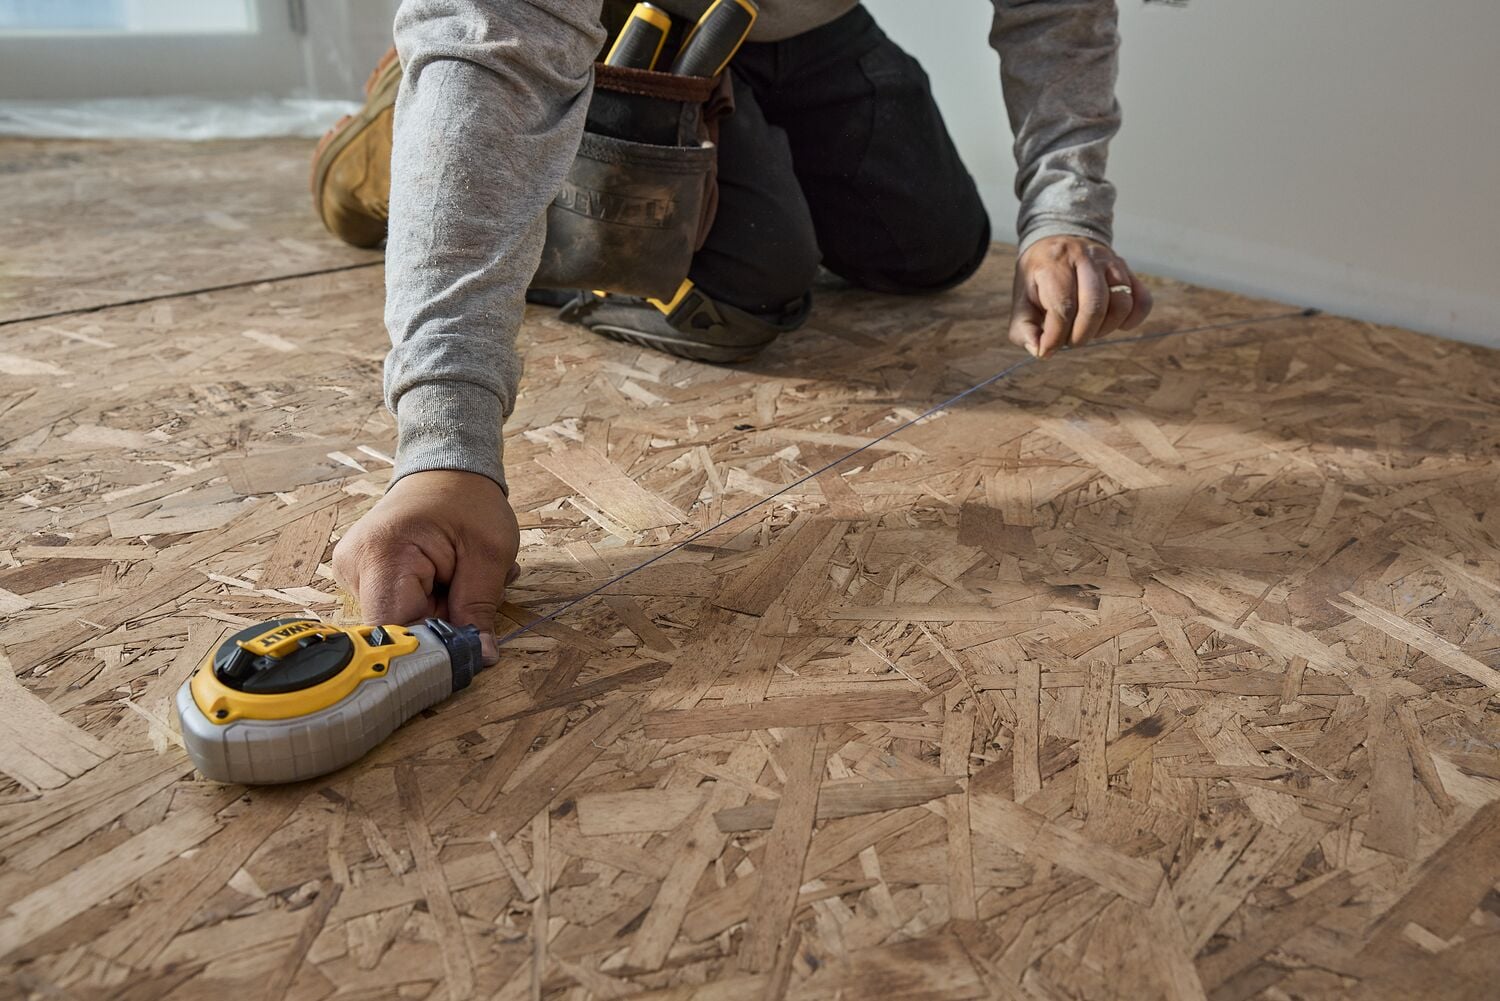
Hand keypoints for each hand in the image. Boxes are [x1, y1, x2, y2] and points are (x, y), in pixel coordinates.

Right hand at [332, 470, 519, 661]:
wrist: (445, 472)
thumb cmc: (469, 502)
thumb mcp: (489, 554)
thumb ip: (480, 608)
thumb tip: (478, 658)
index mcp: (383, 554)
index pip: (393, 629)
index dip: (430, 648)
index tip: (465, 649)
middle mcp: (353, 565)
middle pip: (397, 629)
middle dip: (443, 625)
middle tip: (475, 594)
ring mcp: (351, 572)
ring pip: (400, 623)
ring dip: (439, 614)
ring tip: (461, 578)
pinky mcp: (360, 577)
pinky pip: (397, 609)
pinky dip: (429, 605)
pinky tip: (446, 579)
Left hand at [1008, 235, 1151, 359]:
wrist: (1059, 240)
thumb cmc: (1040, 277)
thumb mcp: (1022, 298)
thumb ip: (1024, 327)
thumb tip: (1038, 351)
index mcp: (1055, 264)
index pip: (1063, 307)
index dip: (1055, 337)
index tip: (1047, 350)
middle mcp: (1085, 258)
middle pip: (1094, 307)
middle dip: (1080, 336)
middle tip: (1070, 341)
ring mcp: (1110, 262)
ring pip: (1121, 304)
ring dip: (1105, 329)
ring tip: (1089, 330)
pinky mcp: (1127, 270)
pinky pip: (1142, 299)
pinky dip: (1134, 319)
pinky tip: (1118, 326)